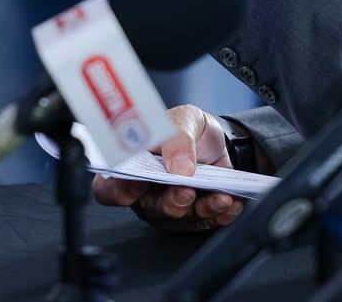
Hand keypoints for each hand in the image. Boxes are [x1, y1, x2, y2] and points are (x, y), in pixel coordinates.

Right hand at [91, 104, 245, 232]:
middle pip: (149, 209)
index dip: (120, 189)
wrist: (212, 136)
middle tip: (186, 190)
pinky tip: (232, 204)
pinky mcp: (192, 214)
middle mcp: (145, 193)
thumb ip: (176, 139)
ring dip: (201, 209)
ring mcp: (168, 206)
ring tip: (220, 197)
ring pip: (179, 219)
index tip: (139, 180)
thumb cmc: (185, 127)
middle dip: (169, 201)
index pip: (109, 188)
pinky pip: (203, 222)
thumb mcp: (183, 119)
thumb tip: (179, 167)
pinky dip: (220, 214)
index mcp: (131, 167)